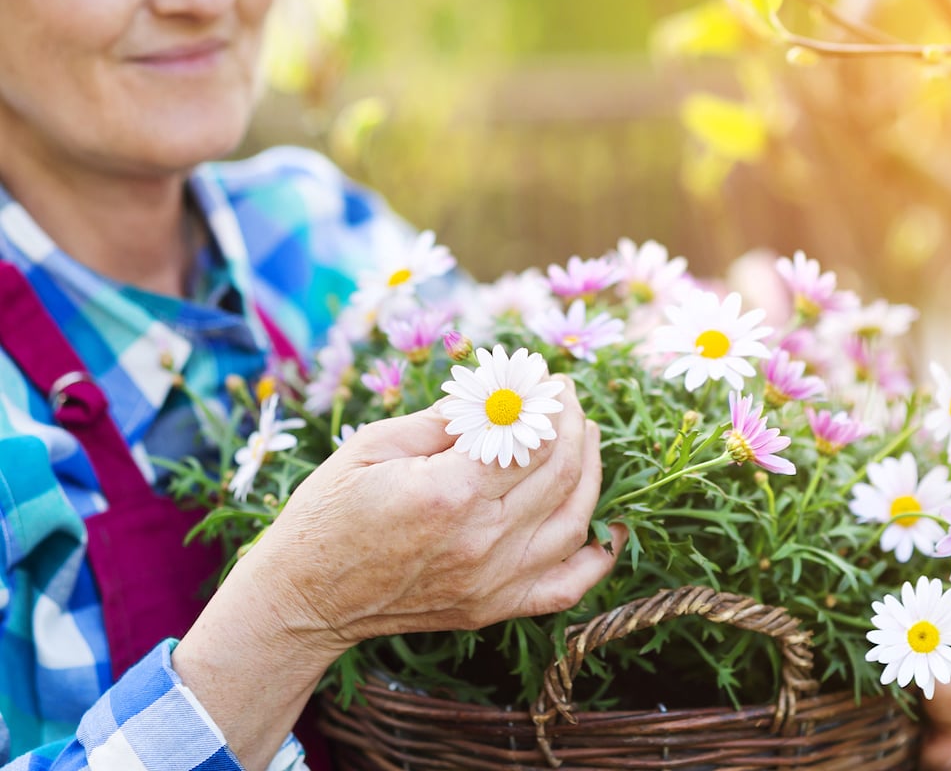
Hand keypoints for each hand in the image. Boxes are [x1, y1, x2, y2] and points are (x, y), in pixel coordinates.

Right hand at [252, 373, 625, 650]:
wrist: (304, 598)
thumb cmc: (328, 514)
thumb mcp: (375, 446)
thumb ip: (445, 421)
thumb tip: (499, 395)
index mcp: (449, 493)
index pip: (530, 437)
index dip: (548, 402)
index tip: (549, 380)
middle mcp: (482, 541)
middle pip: (560, 472)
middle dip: (573, 424)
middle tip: (566, 400)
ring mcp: (493, 581)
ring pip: (575, 519)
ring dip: (590, 470)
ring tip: (584, 439)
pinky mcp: (494, 607)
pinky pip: (567, 585)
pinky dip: (597, 556)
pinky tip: (609, 527)